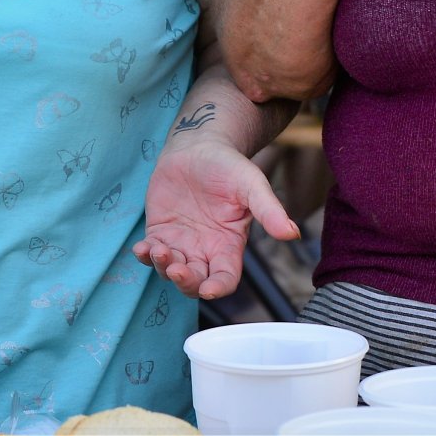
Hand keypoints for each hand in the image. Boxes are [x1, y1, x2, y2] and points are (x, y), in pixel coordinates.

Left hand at [133, 136, 298, 299]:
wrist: (197, 147)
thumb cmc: (229, 166)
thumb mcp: (252, 185)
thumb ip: (269, 210)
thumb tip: (293, 233)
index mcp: (229, 245)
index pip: (226, 278)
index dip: (218, 288)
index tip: (208, 289)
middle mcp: (205, 250)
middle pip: (195, 283)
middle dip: (185, 282)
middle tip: (176, 268)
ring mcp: (181, 243)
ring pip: (170, 271)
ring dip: (163, 268)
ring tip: (158, 250)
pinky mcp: (159, 232)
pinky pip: (150, 253)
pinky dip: (145, 256)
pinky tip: (143, 248)